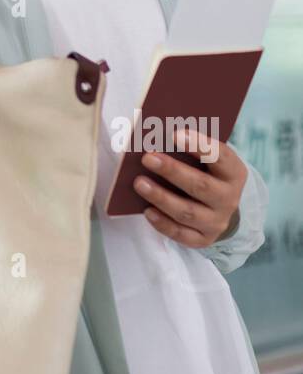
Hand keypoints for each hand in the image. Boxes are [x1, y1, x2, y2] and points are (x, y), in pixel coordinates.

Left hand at [134, 129, 245, 247]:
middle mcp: (229, 199)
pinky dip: (163, 223)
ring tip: (139, 183)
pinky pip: (181, 234)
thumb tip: (159, 137)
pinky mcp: (203, 239)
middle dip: (172, 171)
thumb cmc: (207, 173)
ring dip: (161, 197)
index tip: (175, 134)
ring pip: (188, 212)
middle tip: (148, 158)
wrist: (221, 208)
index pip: (220, 156)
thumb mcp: (209, 159)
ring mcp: (217, 222)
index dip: (199, 145)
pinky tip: (147, 211)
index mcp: (234, 172)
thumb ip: (192, 149)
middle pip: (201, 186)